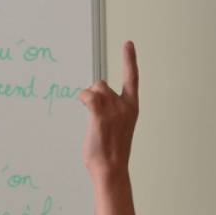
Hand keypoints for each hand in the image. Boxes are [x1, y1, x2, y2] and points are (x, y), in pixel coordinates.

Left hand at [80, 40, 139, 182]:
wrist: (112, 170)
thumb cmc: (112, 153)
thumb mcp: (117, 128)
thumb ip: (111, 112)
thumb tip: (95, 105)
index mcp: (132, 108)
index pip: (132, 78)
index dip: (130, 60)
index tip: (128, 44)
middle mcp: (125, 105)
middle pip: (102, 84)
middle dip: (95, 96)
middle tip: (97, 119)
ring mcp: (114, 109)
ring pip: (94, 90)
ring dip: (89, 101)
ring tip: (94, 123)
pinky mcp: (101, 114)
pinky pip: (87, 95)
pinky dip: (83, 99)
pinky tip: (85, 110)